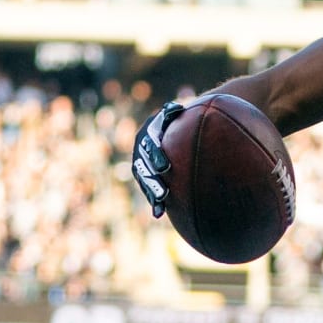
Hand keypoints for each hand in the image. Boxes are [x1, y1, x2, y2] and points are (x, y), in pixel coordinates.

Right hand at [131, 101, 184, 217]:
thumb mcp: (175, 113)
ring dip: (152, 192)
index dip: (156, 156)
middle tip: (164, 193)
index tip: (165, 168)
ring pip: (144, 179)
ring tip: (160, 204)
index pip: (149, 144)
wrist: (174, 126)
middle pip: (145, 165)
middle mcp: (141, 146)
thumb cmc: (181, 119)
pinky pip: (148, 188)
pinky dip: (153, 200)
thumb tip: (177, 108)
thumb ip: (173, 113)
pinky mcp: (145, 174)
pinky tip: (158, 214)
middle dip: (153, 180)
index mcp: (149, 130)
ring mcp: (141, 161)